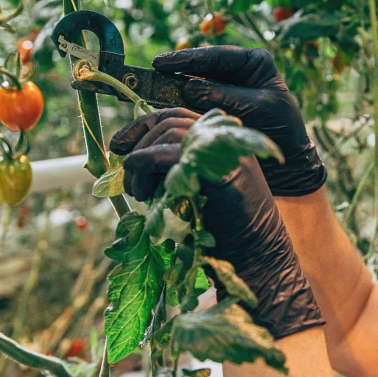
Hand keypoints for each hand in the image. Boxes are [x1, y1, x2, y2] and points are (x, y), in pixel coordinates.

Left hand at [111, 109, 325, 339]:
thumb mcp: (198, 192)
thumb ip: (178, 170)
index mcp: (226, 142)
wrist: (258, 260)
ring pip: (167, 133)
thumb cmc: (227, 236)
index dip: (144, 125)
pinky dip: (144, 168)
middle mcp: (229, 140)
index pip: (179, 116)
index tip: (119, 144)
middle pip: (171, 120)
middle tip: (124, 174)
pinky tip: (145, 194)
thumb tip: (133, 159)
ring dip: (140, 162)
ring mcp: (226, 152)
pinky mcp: (217, 169)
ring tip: (140, 195)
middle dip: (137, 141)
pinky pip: (166, 154)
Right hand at [152, 46, 326, 196]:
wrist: (289, 164)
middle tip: (150, 73)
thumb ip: (223, 95)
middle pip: (201, 67)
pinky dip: (178, 106)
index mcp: (254, 62)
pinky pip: (195, 104)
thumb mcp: (257, 109)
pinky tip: (161, 108)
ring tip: (149, 90)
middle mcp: (238, 72)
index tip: (162, 63)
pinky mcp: (218, 110)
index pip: (216, 55)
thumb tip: (188, 86)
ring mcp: (226, 90)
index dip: (187, 58)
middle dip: (175, 71)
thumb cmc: (281, 131)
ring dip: (173, 88)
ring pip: (194, 84)